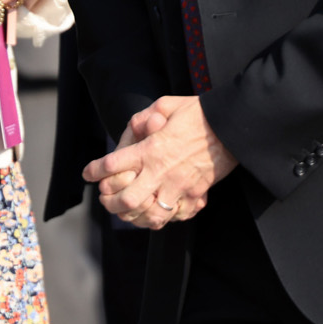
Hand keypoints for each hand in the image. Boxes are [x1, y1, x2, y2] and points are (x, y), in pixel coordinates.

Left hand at [82, 95, 236, 228]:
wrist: (234, 127)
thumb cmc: (200, 113)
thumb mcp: (167, 104)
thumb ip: (145, 117)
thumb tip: (135, 128)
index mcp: (150, 149)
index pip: (112, 165)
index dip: (94, 171)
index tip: (88, 173)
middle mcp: (161, 171)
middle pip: (127, 199)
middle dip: (111, 203)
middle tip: (105, 199)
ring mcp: (180, 187)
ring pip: (151, 214)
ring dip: (135, 216)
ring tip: (126, 213)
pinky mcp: (197, 195)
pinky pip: (176, 216)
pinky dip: (163, 219)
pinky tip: (154, 215)